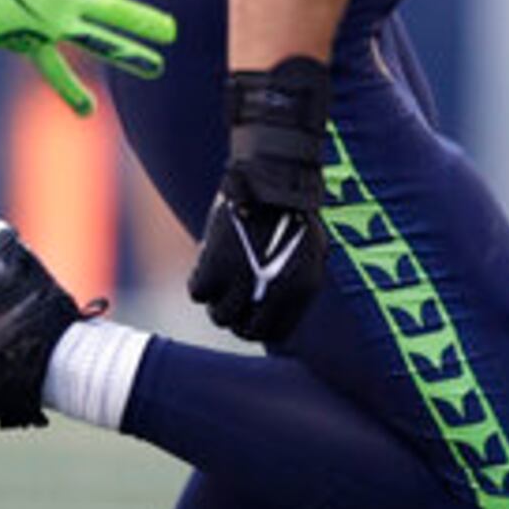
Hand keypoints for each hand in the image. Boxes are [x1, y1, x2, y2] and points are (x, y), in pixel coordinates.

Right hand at [0, 0, 179, 115]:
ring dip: (129, 54)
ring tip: (156, 65)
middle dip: (147, 22)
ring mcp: (50, 25)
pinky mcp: (28, 44)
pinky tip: (90, 110)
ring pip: (98, 43)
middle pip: (118, 11)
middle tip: (172, 32)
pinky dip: (72, 91)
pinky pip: (54, 71)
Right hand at [189, 60, 332, 342]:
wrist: (272, 175)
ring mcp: (243, 280)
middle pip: (243, 330)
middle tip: (229, 296)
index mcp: (301, 290)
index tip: (248, 314)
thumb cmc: (292, 210)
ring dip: (216, 300)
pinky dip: (199, 281)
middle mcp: (274, 292)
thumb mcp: (310, 251)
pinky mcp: (216, 264)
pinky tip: (206, 263)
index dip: (257, 326)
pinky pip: (198, 292)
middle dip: (235, 316)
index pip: (274, 333)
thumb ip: (296, 282)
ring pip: (219, 315)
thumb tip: (274, 307)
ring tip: (219, 279)